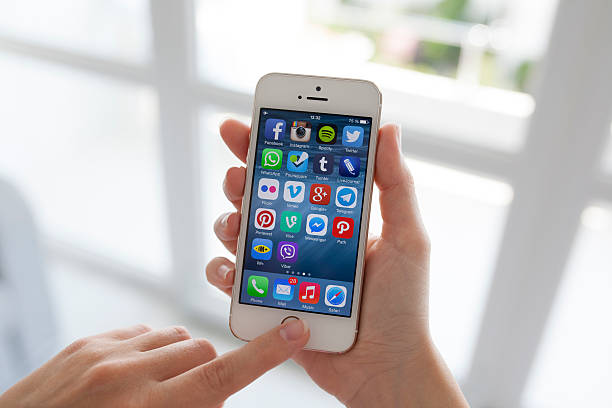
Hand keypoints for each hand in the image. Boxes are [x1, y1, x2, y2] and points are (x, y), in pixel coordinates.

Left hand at [0, 322, 307, 407]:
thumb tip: (217, 398)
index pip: (222, 374)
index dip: (265, 354)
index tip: (293, 332)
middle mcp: (128, 374)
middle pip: (202, 350)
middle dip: (209, 371)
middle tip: (191, 400)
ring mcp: (105, 353)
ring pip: (175, 336)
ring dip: (180, 359)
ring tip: (159, 389)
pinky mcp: (87, 343)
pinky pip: (142, 332)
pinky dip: (150, 350)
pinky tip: (134, 376)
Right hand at [206, 120, 467, 406]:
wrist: (383, 368)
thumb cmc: (403, 305)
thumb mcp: (407, 238)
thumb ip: (396, 185)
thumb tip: (389, 128)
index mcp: (335, 217)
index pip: (300, 171)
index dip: (273, 144)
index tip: (252, 121)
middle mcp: (304, 237)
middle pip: (261, 195)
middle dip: (242, 176)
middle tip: (238, 173)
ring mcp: (283, 267)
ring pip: (239, 232)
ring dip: (228, 221)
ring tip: (235, 223)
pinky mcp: (268, 298)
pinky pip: (233, 279)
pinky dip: (222, 271)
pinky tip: (230, 269)